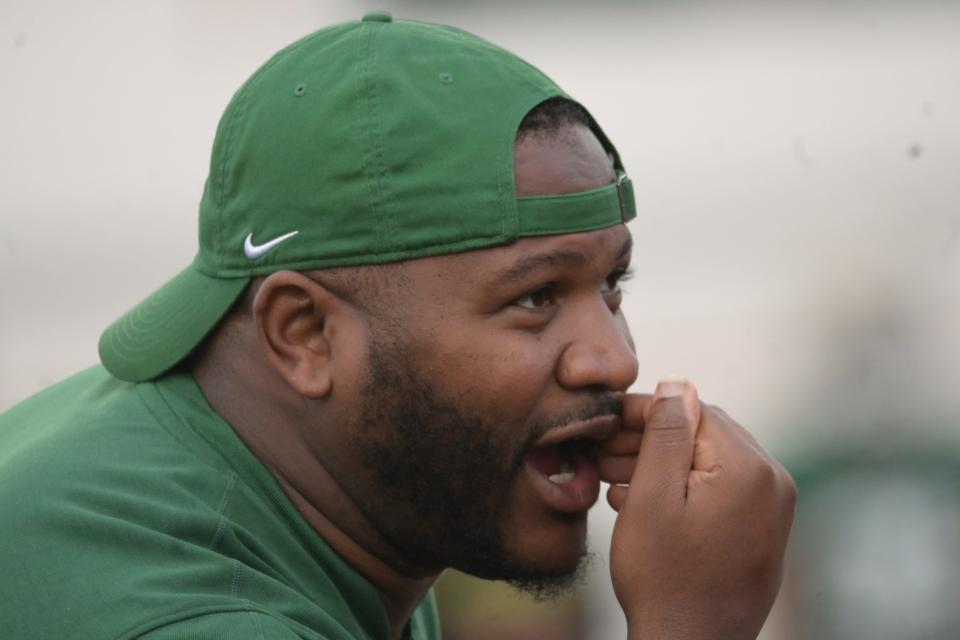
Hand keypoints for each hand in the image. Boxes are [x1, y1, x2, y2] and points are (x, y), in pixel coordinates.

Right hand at [600, 379, 795, 639]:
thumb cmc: (664, 577)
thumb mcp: (652, 497)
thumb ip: (665, 434)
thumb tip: (676, 384)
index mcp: (751, 469)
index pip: (694, 412)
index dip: (646, 411)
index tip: (606, 418)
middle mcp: (774, 484)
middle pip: (704, 436)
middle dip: (652, 439)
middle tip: (603, 451)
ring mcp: (773, 511)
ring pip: (710, 464)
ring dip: (663, 465)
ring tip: (614, 478)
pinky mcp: (763, 532)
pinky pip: (721, 491)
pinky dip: (683, 488)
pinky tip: (641, 500)